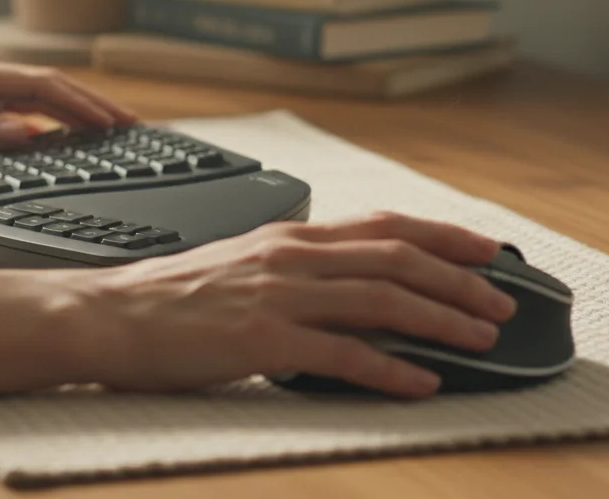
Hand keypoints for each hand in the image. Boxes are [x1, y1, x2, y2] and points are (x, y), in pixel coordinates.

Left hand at [0, 55, 136, 173]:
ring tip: (113, 129)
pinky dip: (54, 121)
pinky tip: (69, 136)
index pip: (43, 86)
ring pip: (41, 98)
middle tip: (132, 125)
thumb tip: (28, 132)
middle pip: (51, 87)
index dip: (83, 104)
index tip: (113, 122)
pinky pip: (24, 111)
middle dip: (93, 104)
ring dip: (78, 112)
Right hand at [65, 212, 517, 396]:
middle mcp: (291, 257)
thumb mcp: (240, 262)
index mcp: (289, 236)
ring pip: (382, 300)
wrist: (106, 316)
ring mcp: (278, 296)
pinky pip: (344, 354)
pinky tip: (420, 383)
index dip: (444, 236)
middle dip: (460, 281)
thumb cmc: (167, 297)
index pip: (385, 226)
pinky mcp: (263, 339)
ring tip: (481, 340)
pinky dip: (390, 369)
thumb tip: (347, 281)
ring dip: (442, 320)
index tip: (487, 250)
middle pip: (397, 259)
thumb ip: (294, 266)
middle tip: (503, 302)